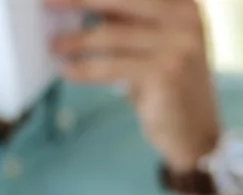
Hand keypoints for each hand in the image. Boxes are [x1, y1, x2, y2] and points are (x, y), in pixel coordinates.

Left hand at [48, 0, 220, 171]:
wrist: (195, 132)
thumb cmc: (168, 86)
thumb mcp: (154, 44)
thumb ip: (128, 20)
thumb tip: (80, 2)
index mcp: (184, 3)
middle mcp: (185, 18)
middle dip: (78, 0)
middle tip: (47, 2)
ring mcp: (178, 45)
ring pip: (110, 35)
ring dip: (76, 41)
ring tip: (54, 45)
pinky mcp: (165, 73)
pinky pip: (110, 67)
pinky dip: (85, 69)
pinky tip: (67, 70)